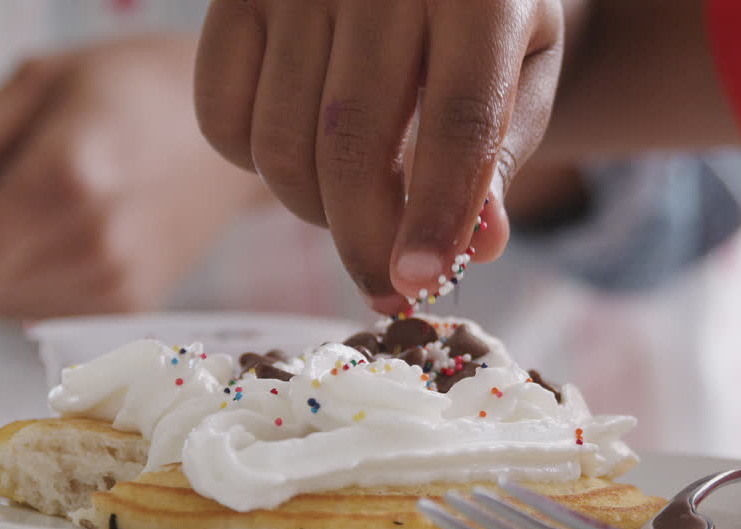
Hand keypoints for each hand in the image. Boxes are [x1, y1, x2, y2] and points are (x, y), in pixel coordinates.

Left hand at [0, 34, 268, 318]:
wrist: (235, 129)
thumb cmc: (140, 88)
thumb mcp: (41, 83)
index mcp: (65, 179)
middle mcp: (94, 245)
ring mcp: (119, 282)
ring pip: (5, 309)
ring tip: (18, 215)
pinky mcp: (134, 304)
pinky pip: (46, 312)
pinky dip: (26, 284)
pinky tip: (53, 237)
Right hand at [193, 0, 564, 313]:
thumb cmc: (480, 12)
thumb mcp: (521, 67)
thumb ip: (500, 154)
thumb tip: (476, 249)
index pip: (458, 122)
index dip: (437, 215)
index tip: (419, 284)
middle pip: (354, 146)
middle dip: (365, 239)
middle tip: (383, 288)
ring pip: (280, 144)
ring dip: (312, 210)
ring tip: (353, 210)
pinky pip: (219, 118)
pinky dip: (254, 168)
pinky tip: (301, 159)